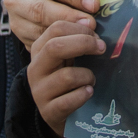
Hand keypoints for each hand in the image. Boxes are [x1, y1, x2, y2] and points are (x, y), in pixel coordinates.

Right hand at [3, 0, 96, 48]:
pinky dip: (60, 44)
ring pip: (39, 29)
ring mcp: (14, 19)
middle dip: (69, 17)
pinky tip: (77, 43)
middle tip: (91, 23)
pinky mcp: (20, 37)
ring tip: (89, 35)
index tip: (94, 4)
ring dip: (66, 34)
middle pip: (40, 9)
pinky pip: (40, 44)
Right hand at [27, 17, 100, 134]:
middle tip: (102, 49)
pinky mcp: (48, 111)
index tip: (97, 36)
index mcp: (40, 49)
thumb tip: (94, 23)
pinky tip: (88, 93)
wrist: (58, 113)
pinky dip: (83, 95)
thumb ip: (76, 41)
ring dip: (87, 76)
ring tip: (91, 80)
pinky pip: (68, 101)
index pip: (55, 28)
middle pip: (55, 47)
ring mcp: (39, 91)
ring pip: (66, 76)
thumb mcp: (68, 58)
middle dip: (84, 44)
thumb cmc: (68, 80)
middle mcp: (35, 68)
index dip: (80, 29)